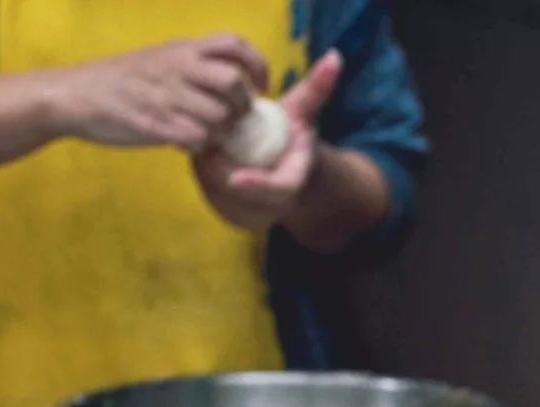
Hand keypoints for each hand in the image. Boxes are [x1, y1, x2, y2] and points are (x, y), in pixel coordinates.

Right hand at [42, 35, 267, 150]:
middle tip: (234, 117)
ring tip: (208, 133)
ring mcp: (167, 96)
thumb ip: (195, 65)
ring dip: (222, 131)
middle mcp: (177, 68)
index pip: (234, 44)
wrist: (75, 95)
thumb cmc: (123, 80)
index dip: (257, 65)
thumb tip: (233, 78)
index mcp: (182, 49)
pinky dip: (200, 146)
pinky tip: (189, 143)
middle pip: (234, 82)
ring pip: (220, 116)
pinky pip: (198, 139)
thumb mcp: (160, 58)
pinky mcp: (156, 124)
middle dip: (242, 105)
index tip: (260, 86)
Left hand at [191, 51, 342, 231]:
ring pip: (219, 194)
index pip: (276, 191)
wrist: (289, 171)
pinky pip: (209, 195)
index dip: (256, 186)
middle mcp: (275, 206)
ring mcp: (252, 215)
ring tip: (209, 143)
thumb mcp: (303, 112)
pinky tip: (206, 155)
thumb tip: (334, 56)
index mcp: (293, 182)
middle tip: (207, 138)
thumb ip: (316, 88)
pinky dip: (204, 176)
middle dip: (218, 168)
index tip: (234, 178)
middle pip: (238, 193)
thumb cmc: (293, 135)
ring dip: (208, 169)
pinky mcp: (232, 216)